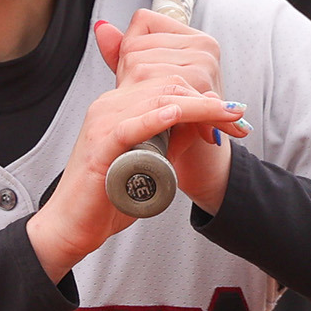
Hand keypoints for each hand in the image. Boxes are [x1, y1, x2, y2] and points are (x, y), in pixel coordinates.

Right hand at [28, 11, 248, 279]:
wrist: (71, 226)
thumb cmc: (107, 198)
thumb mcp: (148, 162)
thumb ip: (169, 139)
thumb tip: (202, 122)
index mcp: (118, 105)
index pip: (168, 84)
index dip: (205, 96)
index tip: (235, 116)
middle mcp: (109, 106)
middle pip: (168, 87)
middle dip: (210, 102)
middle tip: (239, 120)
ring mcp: (102, 123)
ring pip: (157, 101)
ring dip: (198, 108)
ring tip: (228, 120)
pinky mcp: (99, 146)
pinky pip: (131, 125)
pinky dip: (156, 118)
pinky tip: (176, 116)